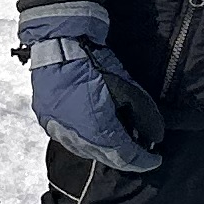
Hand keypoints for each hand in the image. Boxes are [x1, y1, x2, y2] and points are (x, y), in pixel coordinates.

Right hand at [19, 4, 162, 174]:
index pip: (124, 156)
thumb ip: (143, 114)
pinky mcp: (47, 122)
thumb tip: (154, 135)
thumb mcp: (127, 86)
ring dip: (105, 150)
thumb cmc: (93, 60)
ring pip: (86, 150)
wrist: (58, 42)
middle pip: (105, 156)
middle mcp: (75, 135)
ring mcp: (58, 130)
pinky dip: (86, 141)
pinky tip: (95, 134)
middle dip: (125, 157)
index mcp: (96, 128)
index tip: (155, 159)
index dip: (142, 160)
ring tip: (119, 143)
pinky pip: (70, 140)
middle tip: (139, 153)